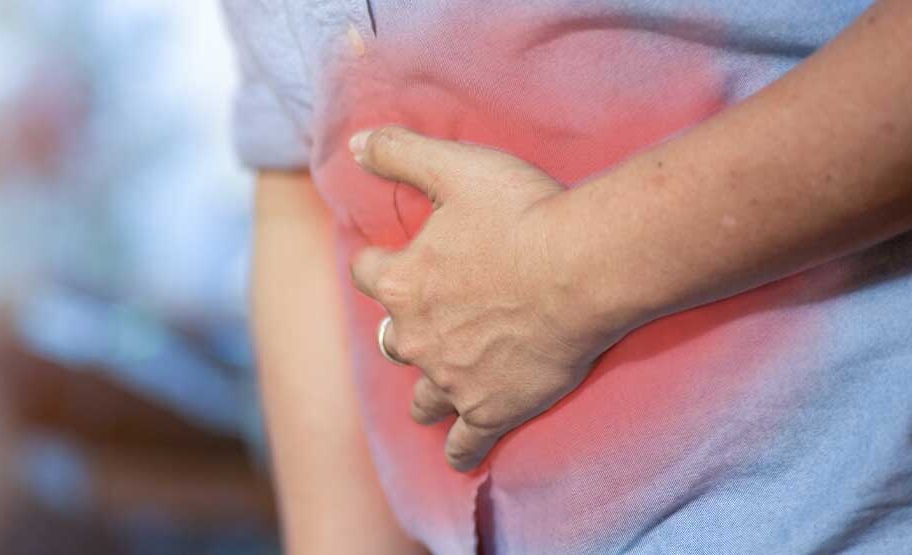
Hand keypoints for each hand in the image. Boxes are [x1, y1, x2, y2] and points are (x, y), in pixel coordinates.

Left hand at [348, 126, 629, 471]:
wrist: (584, 268)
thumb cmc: (524, 212)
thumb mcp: (456, 166)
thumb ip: (400, 152)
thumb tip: (352, 142)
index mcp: (402, 280)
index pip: (367, 274)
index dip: (378, 265)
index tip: (390, 262)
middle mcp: (417, 336)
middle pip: (393, 340)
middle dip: (404, 332)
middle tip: (428, 324)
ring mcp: (452, 379)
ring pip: (421, 396)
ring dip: (425, 391)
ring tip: (435, 391)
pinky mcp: (491, 410)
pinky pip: (463, 443)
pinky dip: (458, 449)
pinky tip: (457, 455)